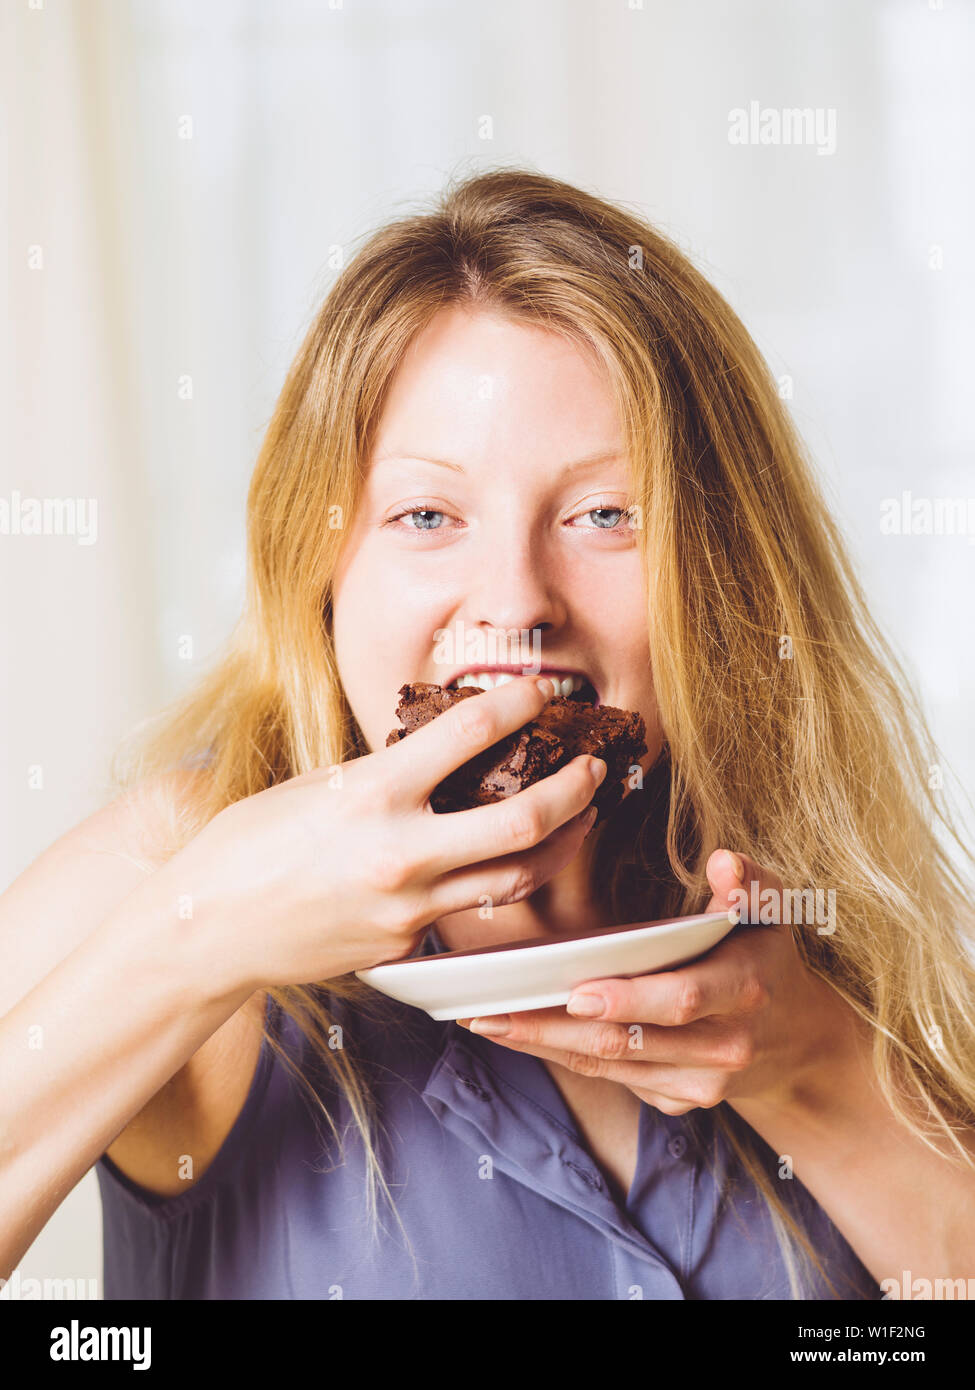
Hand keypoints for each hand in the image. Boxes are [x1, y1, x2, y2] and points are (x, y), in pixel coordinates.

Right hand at [151, 675, 607, 993]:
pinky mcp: (406, 946)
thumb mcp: (317, 787)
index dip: (518, 702)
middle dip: (576, 790)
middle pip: (525, 821)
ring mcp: (409, 908)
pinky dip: (488, 885)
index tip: (540, 689)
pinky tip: (498, 866)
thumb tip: (435, 758)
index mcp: (373, 794)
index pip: (471, 733)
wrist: (207, 930)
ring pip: (515, 877)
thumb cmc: (245, 848)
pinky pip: (464, 912)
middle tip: (595, 769)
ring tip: (581, 820)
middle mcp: (401, 853)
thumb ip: (385, 775)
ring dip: (561, 845)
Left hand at [457, 850, 853, 1111]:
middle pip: (630, 1042)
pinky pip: (610, 1077)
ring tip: (485, 1019)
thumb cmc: (763, 954)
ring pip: (610, 1064)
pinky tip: (518, 1033)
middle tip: (492, 1009)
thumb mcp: (771, 911)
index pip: (682, 998)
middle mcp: (725, 1048)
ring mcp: (700, 1085)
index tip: (575, 990)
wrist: (793, 1041)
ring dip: (543, 1044)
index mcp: (746, 991)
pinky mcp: (676, 1102)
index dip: (630, 998)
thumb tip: (725, 862)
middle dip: (555, 1028)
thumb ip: (750, 883)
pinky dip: (562, 1055)